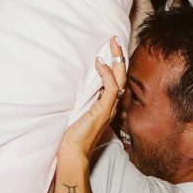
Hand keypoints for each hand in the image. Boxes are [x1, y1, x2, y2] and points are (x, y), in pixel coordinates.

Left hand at [57, 41, 125, 165]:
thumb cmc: (71, 134)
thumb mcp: (76, 110)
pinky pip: (111, 88)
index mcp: (106, 104)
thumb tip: (73, 81)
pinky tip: (99, 63)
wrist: (72, 153)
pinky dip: (107, 73)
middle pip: (121, 76)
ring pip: (120, 79)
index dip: (115, 63)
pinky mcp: (103, 111)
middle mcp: (111, 105)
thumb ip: (81, 97)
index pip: (116, 80)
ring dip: (116, 60)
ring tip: (111, 44)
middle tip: (114, 39)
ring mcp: (109, 108)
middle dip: (119, 56)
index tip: (109, 48)